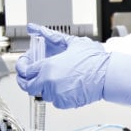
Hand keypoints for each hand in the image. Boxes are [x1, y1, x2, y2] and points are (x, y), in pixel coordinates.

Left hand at [15, 28, 130, 108]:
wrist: (107, 75)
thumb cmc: (93, 59)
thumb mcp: (70, 42)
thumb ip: (49, 35)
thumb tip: (34, 27)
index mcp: (47, 67)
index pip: (25, 71)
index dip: (22, 68)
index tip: (25, 66)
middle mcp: (48, 82)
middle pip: (29, 86)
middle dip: (29, 80)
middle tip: (33, 76)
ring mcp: (56, 95)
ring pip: (42, 93)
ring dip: (45, 87)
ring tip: (57, 77)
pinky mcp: (65, 103)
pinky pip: (55, 100)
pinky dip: (57, 94)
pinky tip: (66, 85)